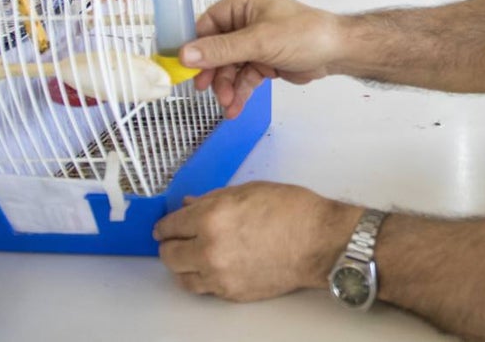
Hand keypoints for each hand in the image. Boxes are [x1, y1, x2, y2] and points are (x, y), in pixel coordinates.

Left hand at [154, 182, 359, 301]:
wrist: (319, 241)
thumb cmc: (291, 210)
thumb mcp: (248, 191)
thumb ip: (212, 199)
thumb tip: (188, 206)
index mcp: (211, 217)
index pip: (170, 226)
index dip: (165, 225)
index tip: (164, 227)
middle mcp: (209, 248)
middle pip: (168, 254)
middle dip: (169, 245)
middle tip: (176, 240)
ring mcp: (219, 274)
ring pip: (180, 276)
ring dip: (182, 265)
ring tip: (192, 256)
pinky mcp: (230, 292)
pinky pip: (202, 288)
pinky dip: (200, 278)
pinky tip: (210, 267)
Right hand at [179, 0, 343, 117]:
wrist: (336, 53)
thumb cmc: (300, 35)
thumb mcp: (258, 41)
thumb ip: (221, 50)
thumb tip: (183, 56)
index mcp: (244, 4)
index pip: (208, 23)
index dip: (196, 46)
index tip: (185, 68)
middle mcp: (247, 21)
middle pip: (217, 49)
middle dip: (214, 72)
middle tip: (205, 91)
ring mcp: (256, 43)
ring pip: (230, 67)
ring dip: (226, 86)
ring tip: (227, 104)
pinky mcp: (264, 61)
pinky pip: (244, 77)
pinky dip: (239, 92)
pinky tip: (235, 108)